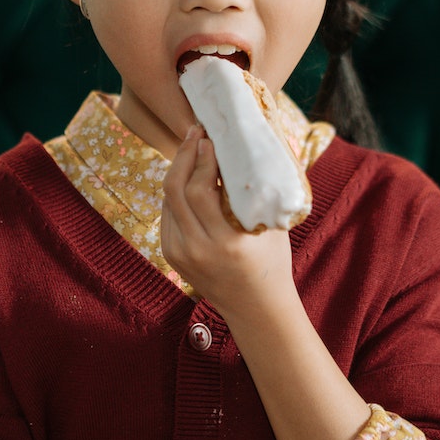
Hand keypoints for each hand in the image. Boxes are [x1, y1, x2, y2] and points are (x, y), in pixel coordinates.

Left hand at [161, 126, 297, 319]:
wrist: (256, 307)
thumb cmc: (272, 261)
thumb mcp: (269, 227)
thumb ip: (254, 195)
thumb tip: (246, 148)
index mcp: (226, 242)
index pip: (200, 190)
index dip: (201, 158)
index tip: (209, 137)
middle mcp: (197, 249)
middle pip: (175, 190)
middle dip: (183, 155)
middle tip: (194, 132)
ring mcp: (180, 254)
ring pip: (167, 200)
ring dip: (177, 169)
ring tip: (190, 146)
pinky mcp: (171, 255)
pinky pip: (167, 214)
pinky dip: (175, 191)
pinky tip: (185, 174)